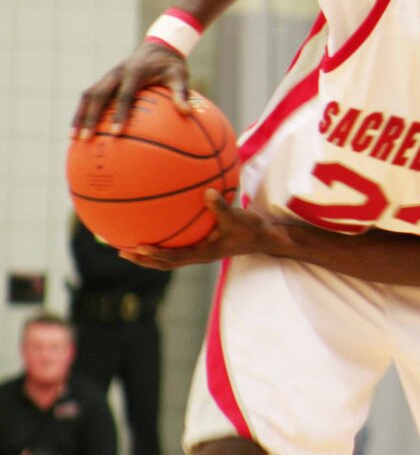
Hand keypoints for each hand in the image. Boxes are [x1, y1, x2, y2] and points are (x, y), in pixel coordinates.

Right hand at [72, 43, 190, 137]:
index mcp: (134, 72)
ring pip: (88, 96)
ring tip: (74, 138)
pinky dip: (82, 112)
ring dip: (80, 116)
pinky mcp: (104, 80)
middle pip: (98, 96)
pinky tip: (79, 130)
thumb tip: (188, 112)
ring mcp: (107, 76)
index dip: (119, 114)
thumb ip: (182, 93)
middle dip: (90, 118)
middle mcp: (116, 73)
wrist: (159, 48)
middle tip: (85, 139)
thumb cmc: (171, 66)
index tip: (116, 133)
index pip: (124, 95)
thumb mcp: (180, 76)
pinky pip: (89, 96)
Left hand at [119, 191, 277, 268]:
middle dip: (142, 259)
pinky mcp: (202, 246)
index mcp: (204, 253)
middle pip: (164, 263)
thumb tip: (208, 191)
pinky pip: (177, 246)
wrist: (265, 238)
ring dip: (148, 254)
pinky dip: (163, 242)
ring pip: (168, 258)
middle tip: (120, 252)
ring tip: (128, 245)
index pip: (174, 257)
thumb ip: (222, 206)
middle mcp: (198, 255)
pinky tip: (157, 228)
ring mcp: (199, 252)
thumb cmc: (252, 229)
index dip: (155, 254)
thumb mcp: (239, 217)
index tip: (137, 248)